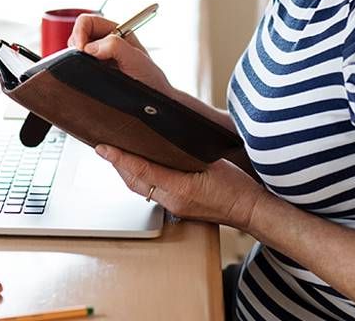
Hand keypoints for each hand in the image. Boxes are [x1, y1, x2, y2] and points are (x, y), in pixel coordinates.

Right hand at [69, 13, 171, 94]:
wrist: (153, 97)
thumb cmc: (150, 77)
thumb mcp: (136, 59)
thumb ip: (116, 47)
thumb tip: (90, 47)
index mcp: (115, 31)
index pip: (87, 22)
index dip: (80, 32)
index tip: (82, 49)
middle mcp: (105, 41)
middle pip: (77, 34)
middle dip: (76, 46)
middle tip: (85, 61)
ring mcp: (98, 56)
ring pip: (75, 50)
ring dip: (76, 58)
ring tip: (92, 70)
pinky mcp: (94, 69)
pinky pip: (77, 64)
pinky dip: (77, 68)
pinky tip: (90, 76)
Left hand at [96, 145, 264, 229]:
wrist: (251, 211)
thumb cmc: (237, 186)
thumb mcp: (211, 163)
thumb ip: (184, 155)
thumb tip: (161, 143)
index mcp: (180, 189)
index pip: (141, 170)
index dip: (120, 158)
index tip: (103, 147)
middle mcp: (172, 201)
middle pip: (134, 182)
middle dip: (117, 164)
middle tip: (104, 147)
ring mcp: (174, 208)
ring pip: (141, 188)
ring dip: (127, 172)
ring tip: (117, 155)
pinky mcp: (178, 209)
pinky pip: (152, 192)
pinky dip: (141, 179)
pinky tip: (140, 168)